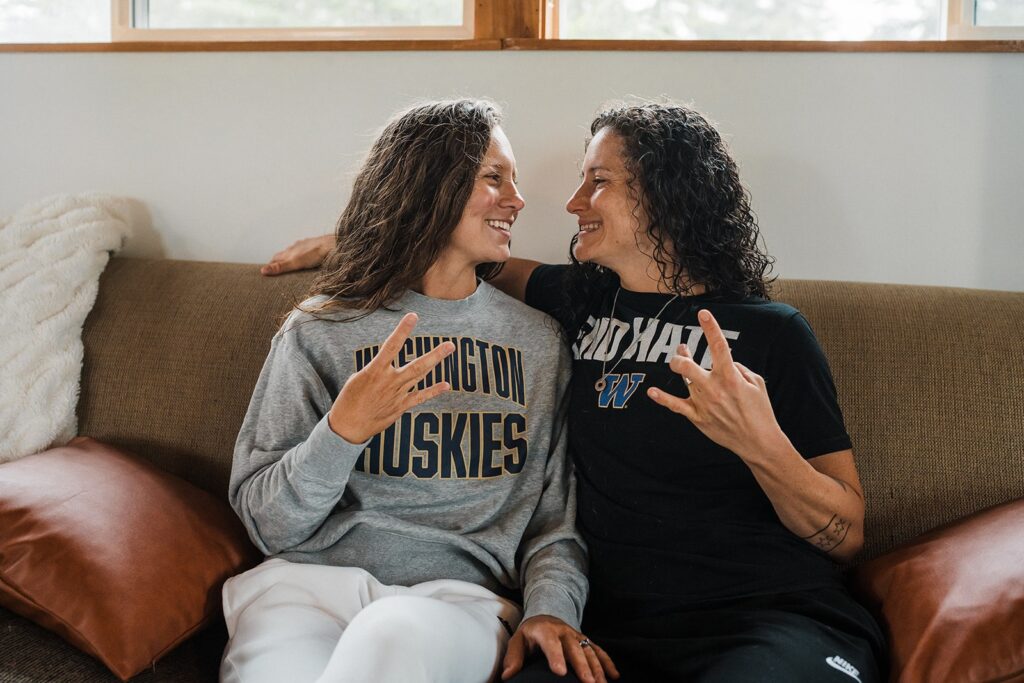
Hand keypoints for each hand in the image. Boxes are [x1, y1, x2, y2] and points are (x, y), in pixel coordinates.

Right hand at [260, 234, 332, 275]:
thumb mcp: (295, 263)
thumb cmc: (314, 254)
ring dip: (289, 255)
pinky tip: (305, 254)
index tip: (266, 270)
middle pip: (283, 254)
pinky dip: (301, 252)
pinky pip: (304, 248)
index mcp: (289, 252)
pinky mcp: (314, 245)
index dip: (270, 264)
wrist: (331, 245)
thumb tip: (263, 270)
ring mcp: (304, 245)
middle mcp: (295, 247)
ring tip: (288, 260)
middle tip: (275, 265)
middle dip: (278, 260)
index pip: (276, 258)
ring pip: (293, 250)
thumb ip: (280, 267)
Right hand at [328, 313, 453, 443]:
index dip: (402, 330)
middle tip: (451, 345)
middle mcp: (389, 382)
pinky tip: (446, 385)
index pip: (391, 346)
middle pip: (416, 365)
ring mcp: (397, 395)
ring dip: (435, 362)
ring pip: (420, 376)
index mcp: (374, 371)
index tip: (413, 316)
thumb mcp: (358, 378)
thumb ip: (377, 369)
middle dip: (434, 354)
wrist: (348, 426)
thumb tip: (388, 363)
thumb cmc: (349, 399)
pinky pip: (419, 397)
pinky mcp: (400, 407)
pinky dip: (433, 391)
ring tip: (449, 349)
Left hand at [501, 616, 618, 682]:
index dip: (556, 657)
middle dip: (582, 666)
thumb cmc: (530, 635)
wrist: (546, 618)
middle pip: (575, 649)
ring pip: (590, 651)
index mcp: (545, 631)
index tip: (560, 672)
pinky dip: (608, 663)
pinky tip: (614, 676)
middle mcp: (564, 632)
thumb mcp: (518, 641)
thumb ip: (513, 658)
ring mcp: (578, 636)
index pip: (551, 643)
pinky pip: (599, 651)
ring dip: (597, 668)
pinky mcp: (587, 641)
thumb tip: (507, 676)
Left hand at [647, 309, 785, 461]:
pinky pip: (675, 406)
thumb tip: (724, 360)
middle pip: (688, 366)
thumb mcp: (756, 383)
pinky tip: (651, 392)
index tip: (703, 313)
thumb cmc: (760, 411)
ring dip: (679, 367)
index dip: (710, 328)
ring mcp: (704, 403)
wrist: (758, 442)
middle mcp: (714, 388)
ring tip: (678, 361)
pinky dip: (662, 399)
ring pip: (684, 381)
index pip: (719, 346)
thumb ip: (738, 368)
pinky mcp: (697, 417)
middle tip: (682, 350)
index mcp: (731, 377)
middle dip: (681, 355)